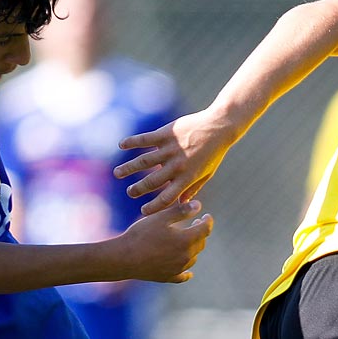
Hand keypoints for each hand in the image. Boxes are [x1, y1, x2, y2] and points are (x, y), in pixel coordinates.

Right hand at [113, 200, 213, 282]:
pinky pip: (183, 276)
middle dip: (201, 232)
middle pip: (201, 244)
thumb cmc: (141, 235)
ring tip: (189, 240)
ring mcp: (178, 269)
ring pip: (193, 258)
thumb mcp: (161, 218)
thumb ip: (181, 211)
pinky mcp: (169, 277)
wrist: (124, 258)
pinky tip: (189, 272)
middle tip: (196, 223)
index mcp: (186, 240)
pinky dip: (187, 272)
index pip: (205, 229)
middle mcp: (186, 256)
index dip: (208, 221)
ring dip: (194, 248)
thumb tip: (199, 205)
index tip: (206, 215)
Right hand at [116, 108, 239, 214]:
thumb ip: (192, 188)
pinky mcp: (166, 134)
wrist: (219, 126)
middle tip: (129, 193)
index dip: (153, 207)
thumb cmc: (214, 152)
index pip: (166, 198)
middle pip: (152, 182)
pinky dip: (132, 142)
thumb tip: (182, 204)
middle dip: (138, 190)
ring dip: (128, 168)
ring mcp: (170, 149)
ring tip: (117, 173)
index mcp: (187, 178)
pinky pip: (145, 139)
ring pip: (144, 161)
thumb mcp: (206, 174)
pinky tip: (121, 145)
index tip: (143, 212)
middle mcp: (177, 165)